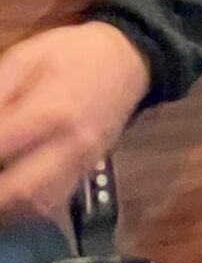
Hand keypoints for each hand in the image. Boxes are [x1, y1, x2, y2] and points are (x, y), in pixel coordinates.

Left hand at [0, 23, 152, 222]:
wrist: (129, 59)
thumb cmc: (70, 53)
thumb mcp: (24, 59)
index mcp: (50, 112)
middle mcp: (69, 146)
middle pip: (16, 192)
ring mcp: (82, 164)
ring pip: (33, 206)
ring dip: (4, 205)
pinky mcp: (86, 172)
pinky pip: (49, 204)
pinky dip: (21, 209)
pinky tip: (6, 196)